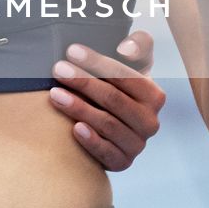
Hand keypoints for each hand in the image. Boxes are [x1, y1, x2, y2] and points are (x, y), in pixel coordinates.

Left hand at [50, 31, 165, 171]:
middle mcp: (150, 122)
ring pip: (108, 125)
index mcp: (154, 95)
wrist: (111, 121)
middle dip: (84, 82)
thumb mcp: (133, 62)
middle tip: (57, 69)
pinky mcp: (123, 162)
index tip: (71, 50)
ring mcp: (137, 144)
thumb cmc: (119, 85)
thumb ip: (138, 45)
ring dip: (79, 108)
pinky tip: (74, 129)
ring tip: (54, 94)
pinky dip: (91, 141)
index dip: (98, 62)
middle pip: (114, 99)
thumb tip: (125, 49)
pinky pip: (107, 154)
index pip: (126, 76)